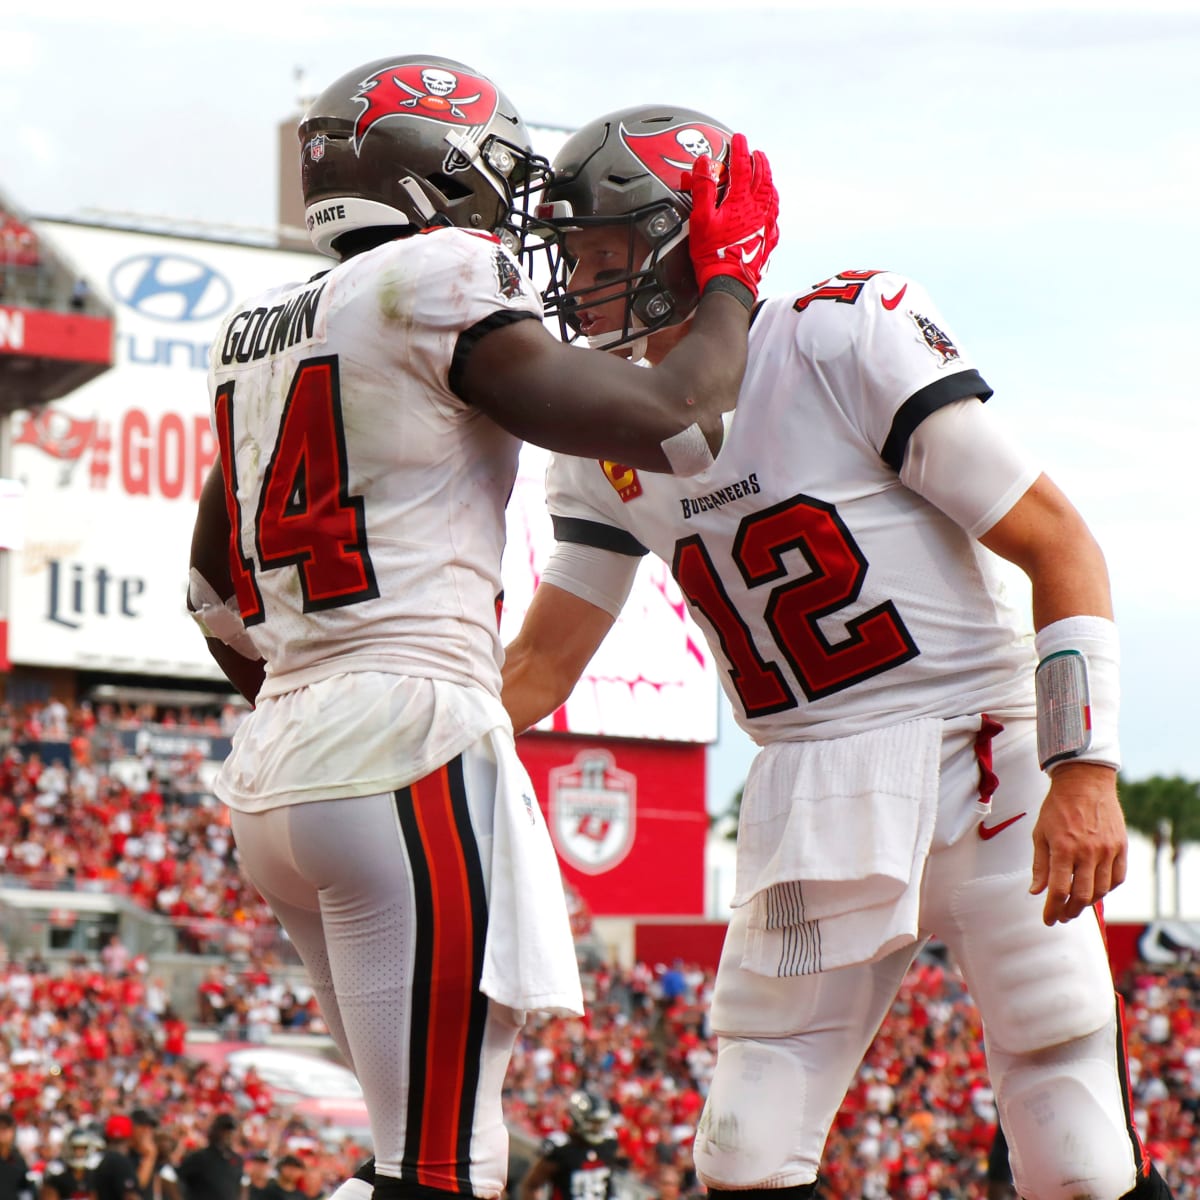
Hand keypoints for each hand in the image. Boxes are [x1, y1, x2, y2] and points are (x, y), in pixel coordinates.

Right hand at [687, 132, 778, 303]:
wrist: (730, 283)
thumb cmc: (713, 255)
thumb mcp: (701, 219)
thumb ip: (703, 188)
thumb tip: (705, 162)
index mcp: (741, 201)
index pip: (742, 166)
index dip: (740, 150)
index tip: (739, 138)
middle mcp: (758, 209)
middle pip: (762, 178)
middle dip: (759, 162)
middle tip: (756, 153)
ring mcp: (766, 224)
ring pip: (771, 195)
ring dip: (768, 180)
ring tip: (765, 173)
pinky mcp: (768, 240)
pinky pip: (774, 216)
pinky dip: (773, 204)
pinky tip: (771, 205)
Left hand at [1029, 762, 1127, 924]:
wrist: (1084, 782)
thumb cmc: (1057, 808)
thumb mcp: (1039, 834)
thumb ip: (1039, 865)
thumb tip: (1036, 892)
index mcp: (1063, 848)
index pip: (1058, 890)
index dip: (1052, 910)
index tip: (1048, 920)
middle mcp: (1087, 852)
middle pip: (1082, 896)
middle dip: (1070, 912)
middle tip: (1062, 916)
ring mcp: (1107, 850)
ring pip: (1101, 890)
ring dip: (1088, 903)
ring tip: (1076, 905)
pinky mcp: (1121, 847)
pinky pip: (1117, 878)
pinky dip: (1106, 889)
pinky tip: (1095, 890)